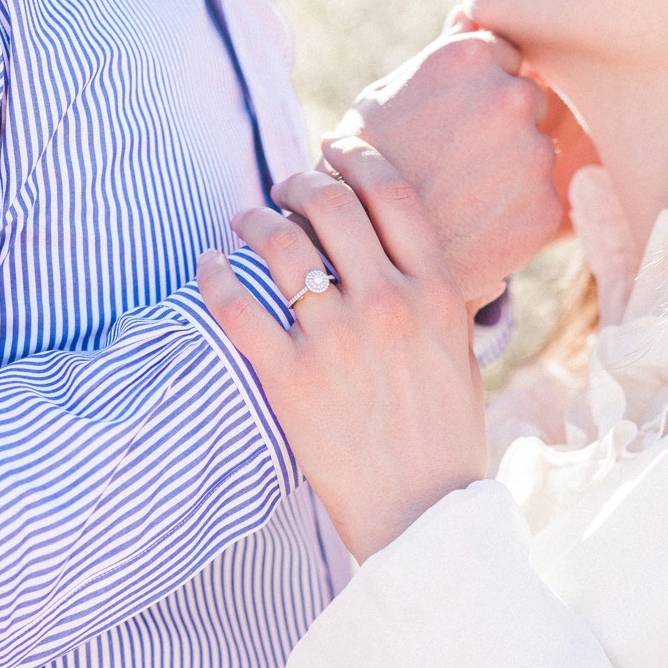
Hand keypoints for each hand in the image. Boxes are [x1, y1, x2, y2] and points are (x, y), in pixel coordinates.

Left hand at [196, 142, 485, 562]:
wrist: (425, 515)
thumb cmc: (444, 436)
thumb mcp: (457, 352)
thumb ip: (429, 294)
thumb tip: (391, 248)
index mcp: (437, 292)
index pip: (391, 195)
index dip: (355, 158)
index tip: (332, 152)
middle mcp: (388, 304)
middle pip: (331, 205)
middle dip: (298, 183)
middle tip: (282, 190)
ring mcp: (337, 341)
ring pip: (280, 245)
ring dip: (253, 220)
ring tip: (243, 222)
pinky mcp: (291, 380)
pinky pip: (239, 307)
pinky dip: (216, 275)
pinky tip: (210, 266)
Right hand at [325, 26, 560, 312]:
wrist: (357, 253)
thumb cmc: (361, 167)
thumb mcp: (385, 95)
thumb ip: (441, 53)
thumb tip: (470, 12)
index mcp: (471, 56)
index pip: (505, 56)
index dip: (476, 91)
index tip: (449, 121)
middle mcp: (511, 96)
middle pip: (528, 101)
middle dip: (500, 126)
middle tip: (452, 162)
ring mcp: (533, 154)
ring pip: (536, 151)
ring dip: (510, 169)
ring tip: (458, 196)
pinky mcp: (544, 207)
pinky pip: (540, 199)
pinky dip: (514, 212)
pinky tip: (472, 223)